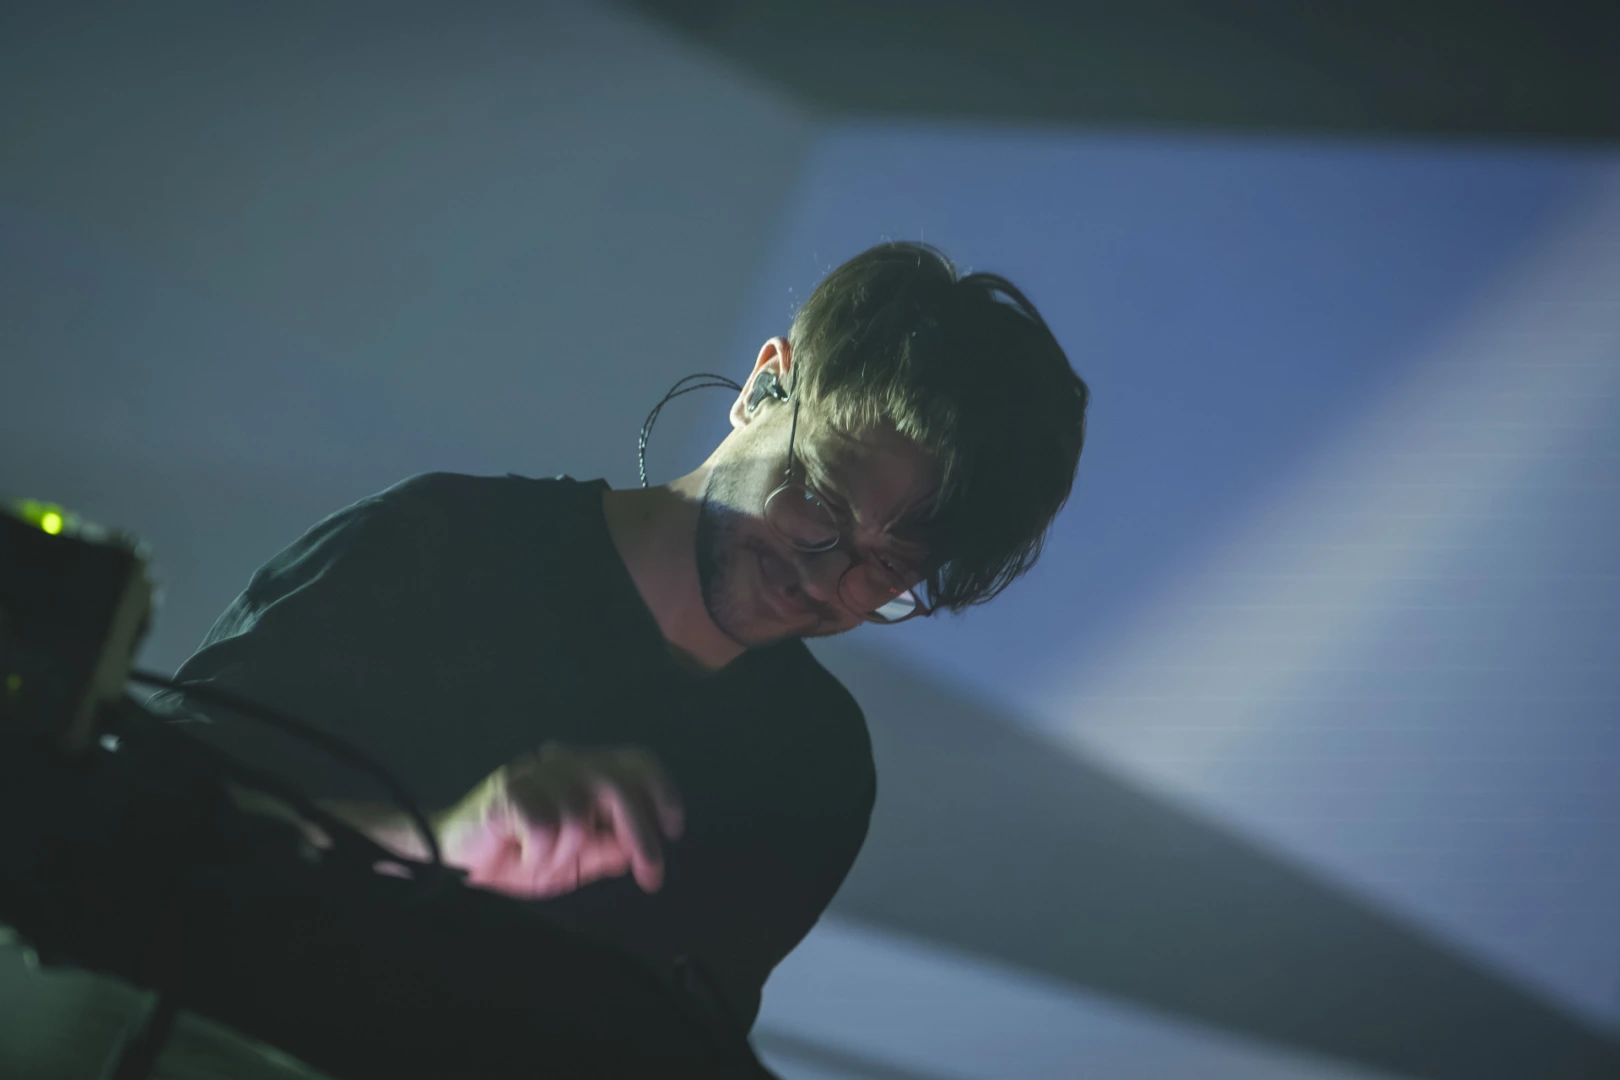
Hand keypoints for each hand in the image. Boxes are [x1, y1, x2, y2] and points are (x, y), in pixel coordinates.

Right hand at [438, 743, 684, 898]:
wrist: (451, 864)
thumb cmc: (512, 859)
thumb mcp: (570, 862)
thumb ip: (603, 851)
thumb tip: (636, 847)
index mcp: (582, 773)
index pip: (634, 761)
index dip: (660, 790)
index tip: (674, 830)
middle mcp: (562, 763)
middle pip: (618, 783)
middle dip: (641, 833)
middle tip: (651, 875)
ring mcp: (533, 773)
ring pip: (579, 812)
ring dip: (567, 853)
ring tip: (542, 861)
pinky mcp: (507, 789)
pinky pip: (546, 825)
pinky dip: (540, 853)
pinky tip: (520, 854)